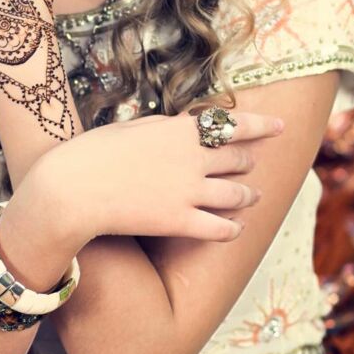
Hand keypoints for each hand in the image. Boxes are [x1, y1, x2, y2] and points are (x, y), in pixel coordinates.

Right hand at [37, 110, 283, 243]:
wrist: (73, 188)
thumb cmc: (94, 151)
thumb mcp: (132, 126)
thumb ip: (164, 127)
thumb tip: (181, 126)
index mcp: (181, 130)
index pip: (233, 125)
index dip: (261, 126)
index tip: (279, 126)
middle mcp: (193, 159)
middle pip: (236, 160)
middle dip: (247, 161)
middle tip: (253, 163)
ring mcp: (189, 192)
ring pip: (235, 195)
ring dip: (248, 195)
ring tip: (254, 196)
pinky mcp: (179, 222)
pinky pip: (218, 228)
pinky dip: (232, 228)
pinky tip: (235, 229)